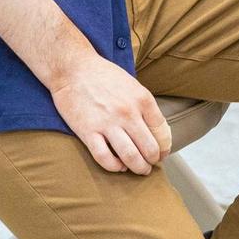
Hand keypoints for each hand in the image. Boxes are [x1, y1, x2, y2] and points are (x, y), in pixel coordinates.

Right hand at [49, 52, 170, 174]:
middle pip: (149, 147)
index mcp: (142, 99)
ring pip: (130, 156)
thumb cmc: (103, 75)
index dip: (164, 146)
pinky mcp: (88, 132)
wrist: (73, 69)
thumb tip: (153, 128)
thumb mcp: (132, 84)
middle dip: (153, 160)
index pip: (162, 131)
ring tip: (139, 170)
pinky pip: (105, 158)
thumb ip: (143, 105)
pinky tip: (118, 167)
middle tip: (151, 165)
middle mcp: (128, 113)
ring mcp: (108, 124)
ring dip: (138, 168)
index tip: (162, 152)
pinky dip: (114, 167)